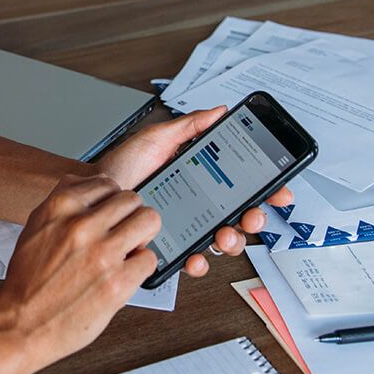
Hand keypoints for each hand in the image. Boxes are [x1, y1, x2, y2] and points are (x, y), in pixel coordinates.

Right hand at [0, 174, 159, 370]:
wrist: (20, 324)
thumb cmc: (27, 282)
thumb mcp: (35, 227)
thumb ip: (63, 205)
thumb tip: (92, 191)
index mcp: (60, 206)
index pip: (107, 183)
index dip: (111, 201)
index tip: (111, 215)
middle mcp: (82, 225)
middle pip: (133, 199)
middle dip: (130, 217)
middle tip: (124, 234)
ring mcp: (103, 253)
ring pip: (149, 220)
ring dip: (142, 236)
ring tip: (129, 250)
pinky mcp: (118, 282)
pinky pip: (149, 259)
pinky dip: (140, 267)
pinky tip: (124, 275)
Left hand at [95, 106, 293, 276]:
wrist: (93, 193)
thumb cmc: (121, 167)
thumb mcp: (156, 139)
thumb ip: (189, 126)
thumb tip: (219, 111)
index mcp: (202, 178)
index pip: (243, 185)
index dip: (266, 190)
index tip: (279, 190)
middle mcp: (199, 205)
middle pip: (241, 216)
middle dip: (255, 218)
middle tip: (251, 215)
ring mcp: (187, 228)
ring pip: (223, 240)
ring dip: (232, 241)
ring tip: (223, 234)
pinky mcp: (170, 247)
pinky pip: (193, 260)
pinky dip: (199, 262)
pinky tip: (194, 256)